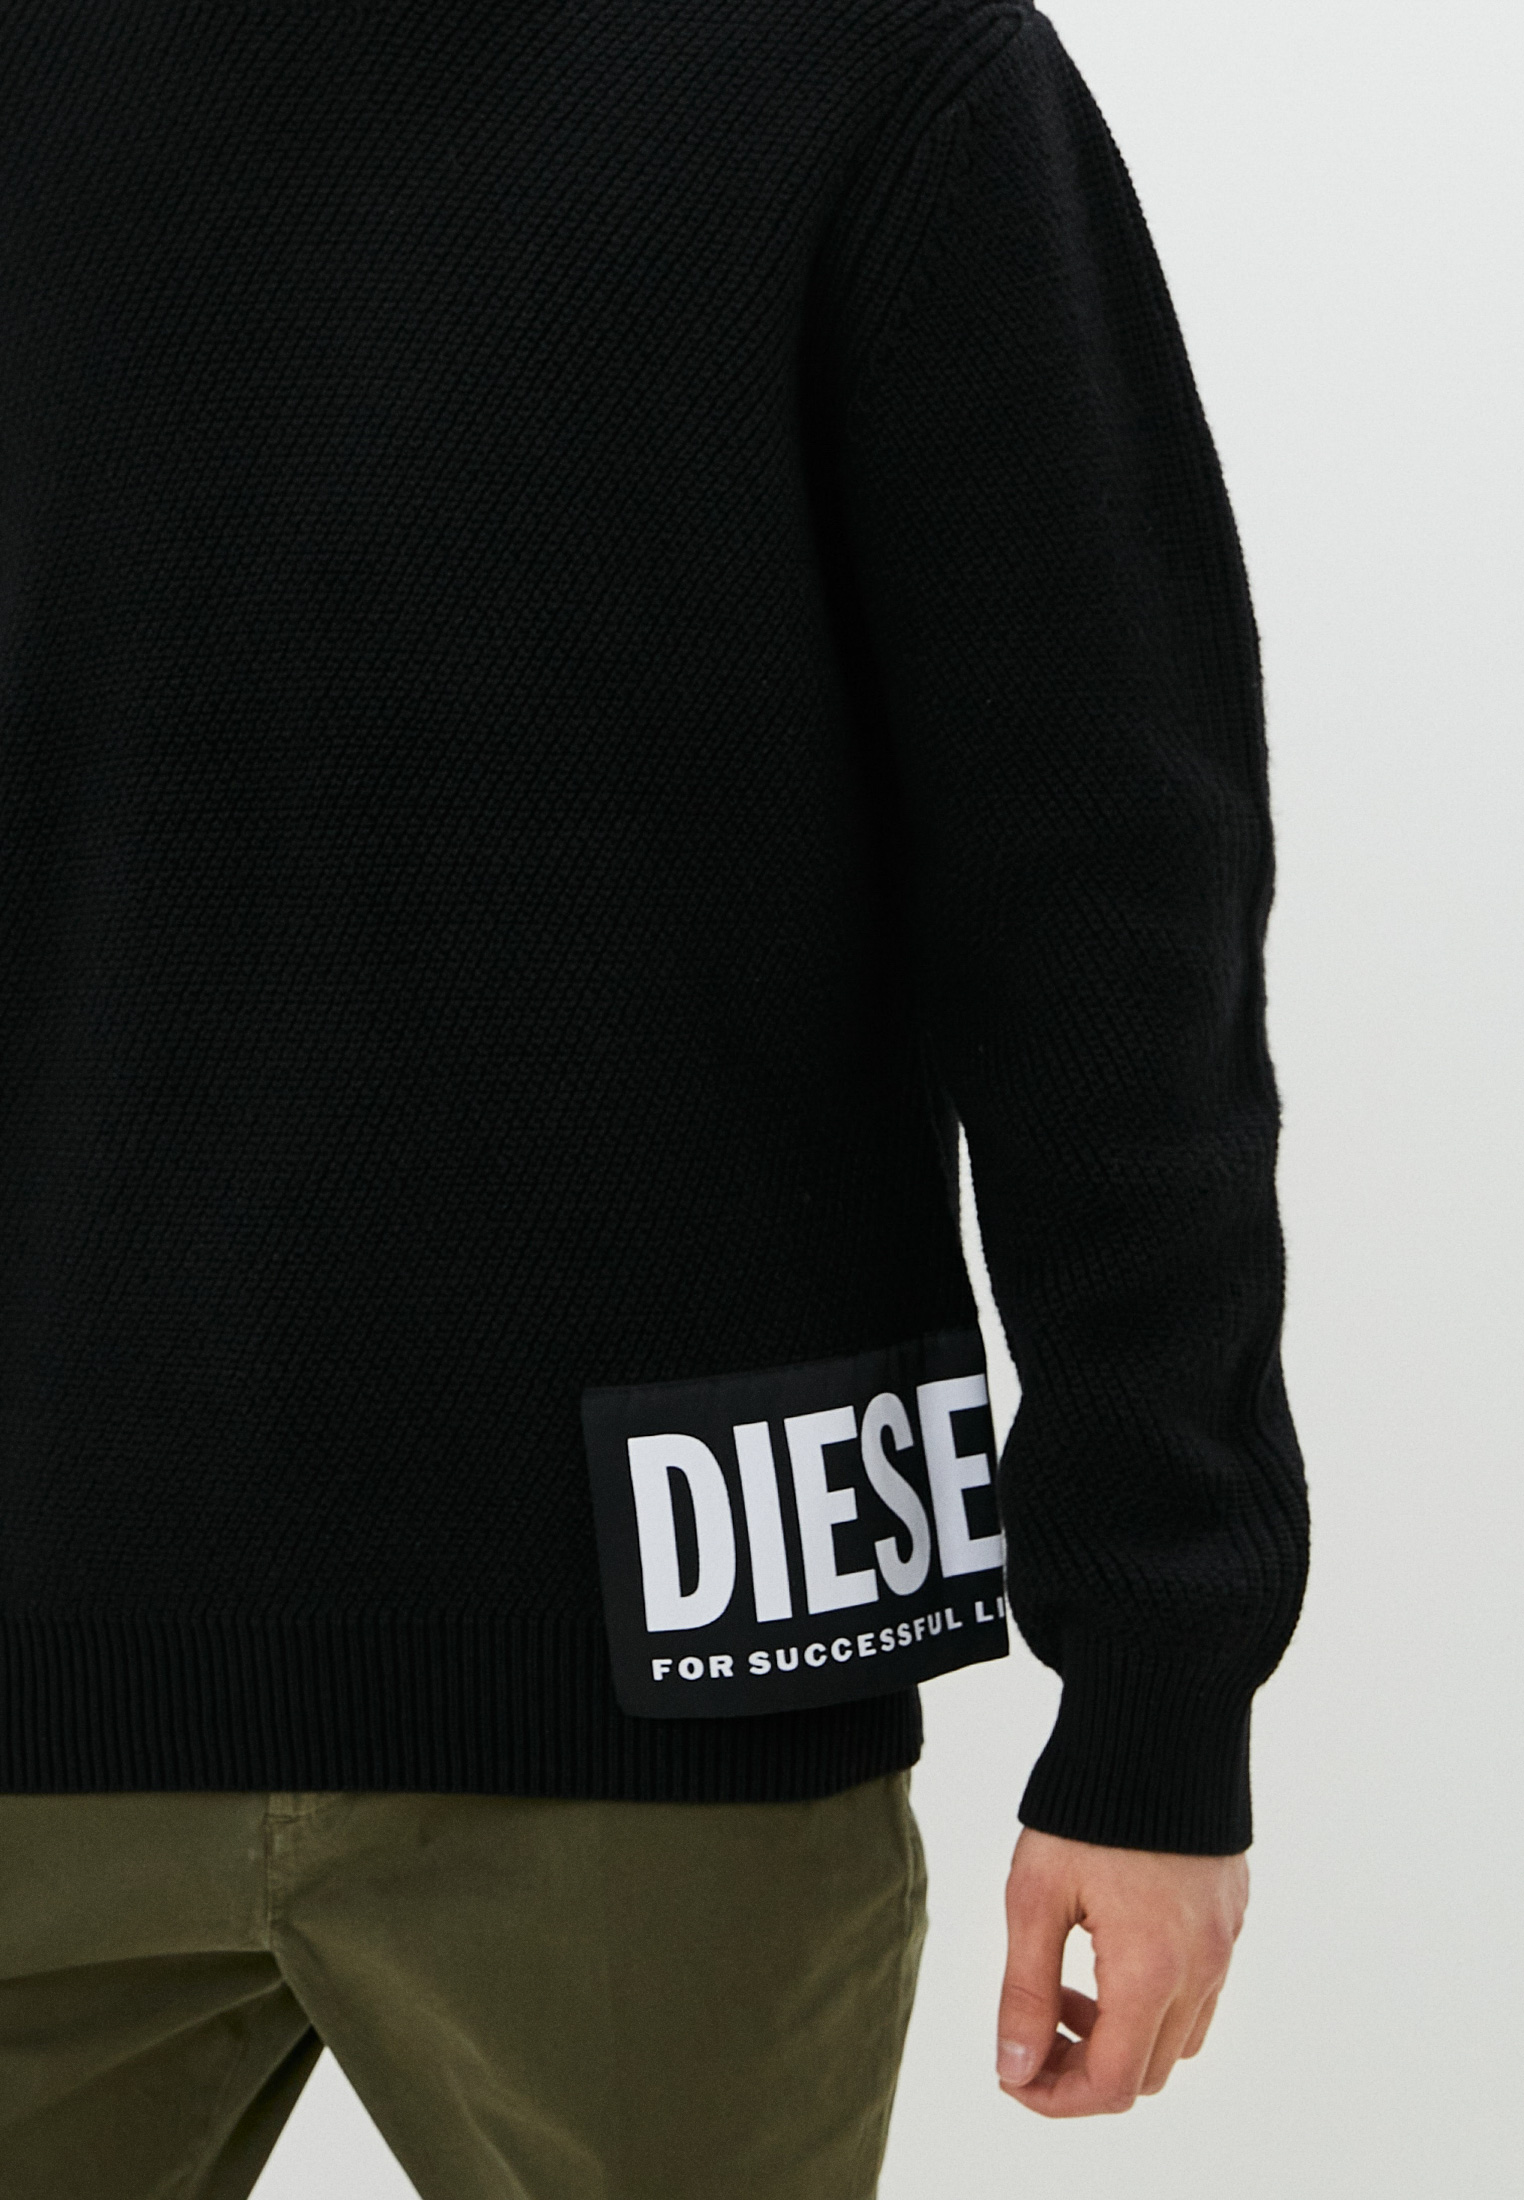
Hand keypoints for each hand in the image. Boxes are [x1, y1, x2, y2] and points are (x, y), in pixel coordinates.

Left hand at [994, 1826, 1247, 2117]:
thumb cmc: (1085, 1808)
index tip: (1012, 2074)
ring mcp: (1225, 1943)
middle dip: (1083, 2069)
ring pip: (1179, 2038)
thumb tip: (1015, 2070)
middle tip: (1032, 2027)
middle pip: (1148, 2072)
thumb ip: (1024, 1992)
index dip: (1055, 2098)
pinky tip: (1108, 1949)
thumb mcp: (1035, 1897)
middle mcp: (1202, 1969)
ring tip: (1066, 1984)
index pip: (1112, 2086)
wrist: (1156, 1725)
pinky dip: (1154, 1999)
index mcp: (1151, 1971)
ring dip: (1121, 2037)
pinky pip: (1201, 1992)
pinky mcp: (1232, 1915)